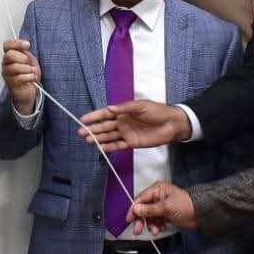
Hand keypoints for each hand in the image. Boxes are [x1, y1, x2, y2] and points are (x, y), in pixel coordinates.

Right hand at [1, 38, 41, 114]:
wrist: (30, 91)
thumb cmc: (29, 75)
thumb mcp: (31, 61)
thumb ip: (26, 53)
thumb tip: (24, 45)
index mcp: (10, 56)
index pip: (7, 45)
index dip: (16, 43)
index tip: (27, 45)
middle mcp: (6, 64)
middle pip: (9, 55)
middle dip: (22, 58)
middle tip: (28, 63)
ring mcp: (7, 74)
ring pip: (15, 67)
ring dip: (28, 69)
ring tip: (31, 73)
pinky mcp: (10, 83)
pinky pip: (19, 77)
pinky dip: (29, 77)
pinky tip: (31, 79)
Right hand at [77, 100, 191, 151]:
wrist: (172, 124)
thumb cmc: (157, 111)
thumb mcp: (141, 106)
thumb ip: (125, 108)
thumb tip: (110, 108)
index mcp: (124, 111)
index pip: (105, 114)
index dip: (94, 116)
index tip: (83, 119)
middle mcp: (122, 122)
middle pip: (104, 126)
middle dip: (92, 129)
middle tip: (80, 132)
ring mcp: (126, 133)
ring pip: (109, 136)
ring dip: (98, 138)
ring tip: (87, 140)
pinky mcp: (132, 143)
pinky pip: (118, 145)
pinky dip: (109, 147)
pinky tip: (100, 147)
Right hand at [126, 181, 198, 232]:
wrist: (201, 214)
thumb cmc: (184, 206)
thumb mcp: (166, 207)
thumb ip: (149, 209)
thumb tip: (135, 209)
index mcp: (157, 190)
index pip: (140, 199)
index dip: (134, 210)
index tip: (129, 220)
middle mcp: (157, 197)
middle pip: (143, 209)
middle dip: (141, 220)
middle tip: (138, 231)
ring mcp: (161, 206)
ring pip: (149, 217)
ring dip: (150, 224)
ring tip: (156, 230)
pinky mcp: (165, 214)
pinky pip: (155, 220)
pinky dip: (156, 226)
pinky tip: (161, 229)